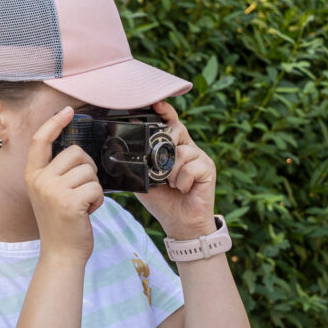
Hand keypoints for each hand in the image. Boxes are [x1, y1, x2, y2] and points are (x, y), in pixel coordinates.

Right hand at [24, 106, 103, 260]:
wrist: (61, 253)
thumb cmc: (63, 223)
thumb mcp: (51, 193)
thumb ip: (58, 173)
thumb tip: (77, 152)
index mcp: (32, 175)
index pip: (40, 141)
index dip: (54, 123)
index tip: (68, 111)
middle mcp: (39, 180)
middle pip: (76, 153)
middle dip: (88, 169)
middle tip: (83, 191)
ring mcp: (52, 190)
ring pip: (89, 171)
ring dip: (94, 188)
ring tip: (83, 205)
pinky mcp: (69, 202)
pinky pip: (96, 188)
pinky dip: (98, 201)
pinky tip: (88, 212)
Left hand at [136, 101, 217, 239]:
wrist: (180, 223)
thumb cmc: (163, 201)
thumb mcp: (143, 180)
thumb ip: (136, 164)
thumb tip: (118, 153)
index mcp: (173, 148)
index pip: (171, 122)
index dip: (165, 111)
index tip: (156, 104)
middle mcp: (188, 148)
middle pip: (176, 130)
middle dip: (164, 144)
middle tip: (160, 165)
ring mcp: (200, 157)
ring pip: (181, 151)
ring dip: (171, 171)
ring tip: (172, 184)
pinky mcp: (209, 169)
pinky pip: (190, 167)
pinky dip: (182, 181)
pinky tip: (183, 189)